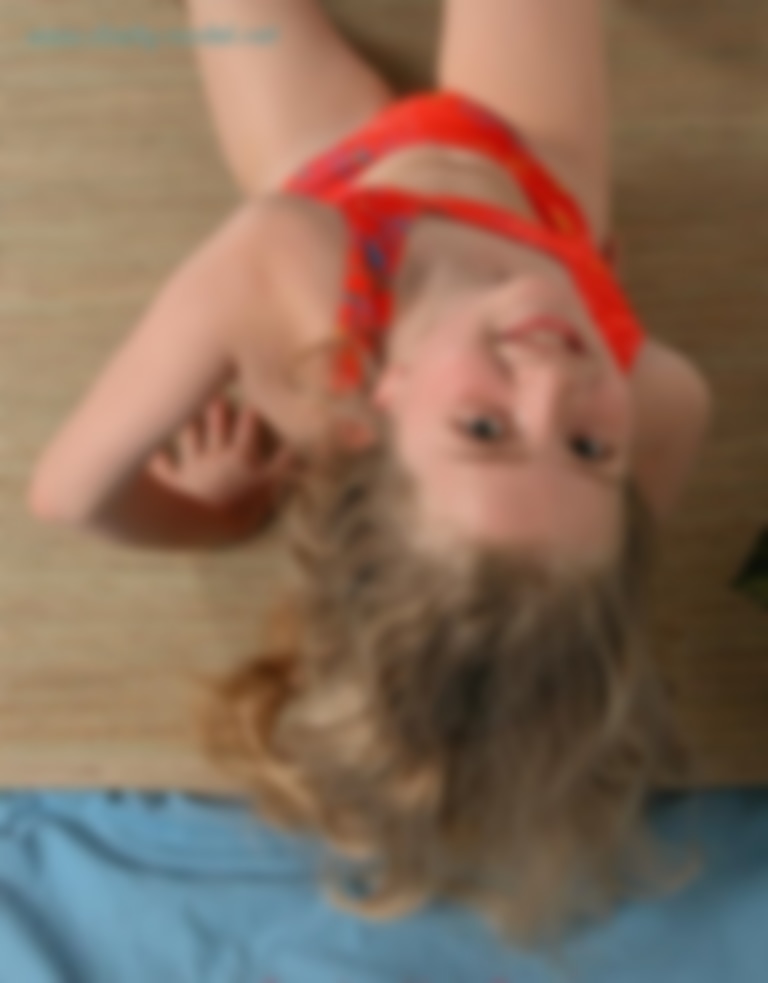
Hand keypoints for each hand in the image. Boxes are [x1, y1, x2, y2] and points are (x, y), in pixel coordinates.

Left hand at [147, 395, 296, 530]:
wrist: (204, 527)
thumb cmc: (241, 509)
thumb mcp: (271, 488)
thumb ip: (285, 466)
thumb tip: (299, 445)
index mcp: (241, 456)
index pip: (249, 427)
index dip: (251, 413)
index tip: (253, 399)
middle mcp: (216, 455)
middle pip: (216, 425)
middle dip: (217, 408)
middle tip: (217, 394)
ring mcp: (193, 467)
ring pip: (190, 436)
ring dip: (189, 422)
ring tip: (188, 407)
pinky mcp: (174, 481)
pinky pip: (163, 465)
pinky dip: (158, 457)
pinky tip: (153, 448)